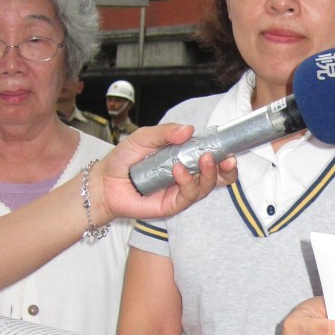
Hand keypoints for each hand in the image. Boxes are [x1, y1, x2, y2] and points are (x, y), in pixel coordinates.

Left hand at [91, 123, 237, 223]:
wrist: (104, 181)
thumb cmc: (124, 159)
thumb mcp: (144, 137)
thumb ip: (166, 132)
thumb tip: (189, 129)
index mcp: (185, 157)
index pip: (212, 157)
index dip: (224, 153)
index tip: (230, 147)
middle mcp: (187, 175)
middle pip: (218, 176)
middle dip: (228, 169)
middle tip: (228, 159)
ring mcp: (181, 191)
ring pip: (207, 186)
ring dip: (209, 173)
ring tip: (203, 159)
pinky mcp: (172, 205)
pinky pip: (188, 195)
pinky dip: (187, 181)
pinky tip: (178, 170)